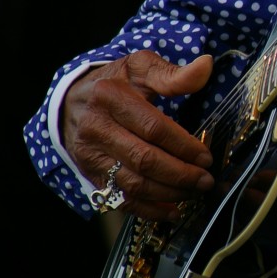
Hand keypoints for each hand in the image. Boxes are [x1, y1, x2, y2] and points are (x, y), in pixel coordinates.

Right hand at [61, 50, 215, 221]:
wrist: (70, 101)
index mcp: (111, 97)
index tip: (206, 156)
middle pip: (144, 160)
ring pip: (133, 183)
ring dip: (169, 193)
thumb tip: (206, 66)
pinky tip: (172, 211)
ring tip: (194, 192)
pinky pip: (120, 199)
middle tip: (206, 180)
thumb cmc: (115, 83)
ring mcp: (91, 155)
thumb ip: (173, 73)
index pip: (153, 127)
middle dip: (180, 174)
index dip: (183, 145)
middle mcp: (96, 128)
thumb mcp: (140, 67)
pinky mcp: (90, 175)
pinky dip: (148, 210)